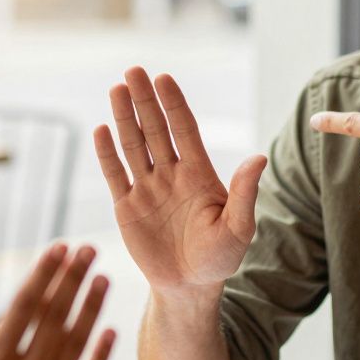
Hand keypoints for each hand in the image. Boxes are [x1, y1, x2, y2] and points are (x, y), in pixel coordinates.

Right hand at [0, 244, 115, 359]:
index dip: (43, 274)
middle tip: (88, 249)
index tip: (57, 249)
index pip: (24, 307)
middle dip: (72, 278)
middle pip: (55, 316)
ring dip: (90, 307)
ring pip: (75, 343)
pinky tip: (109, 331)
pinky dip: (99, 355)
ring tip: (103, 277)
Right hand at [93, 67, 266, 297]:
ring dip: (124, 118)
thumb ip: (244, 193)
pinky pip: (116, 175)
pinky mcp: (127, 208)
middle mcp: (171, 175)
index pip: (184, 130)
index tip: (164, 78)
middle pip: (155, 130)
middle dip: (144, 100)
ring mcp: (147, 189)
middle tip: (133, 71)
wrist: (189, 288)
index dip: (173, 104)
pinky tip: (101, 130)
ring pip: (133, 146)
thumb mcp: (239, 228)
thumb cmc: (219, 258)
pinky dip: (107, 154)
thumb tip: (258, 158)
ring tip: (116, 90)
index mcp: (199, 174)